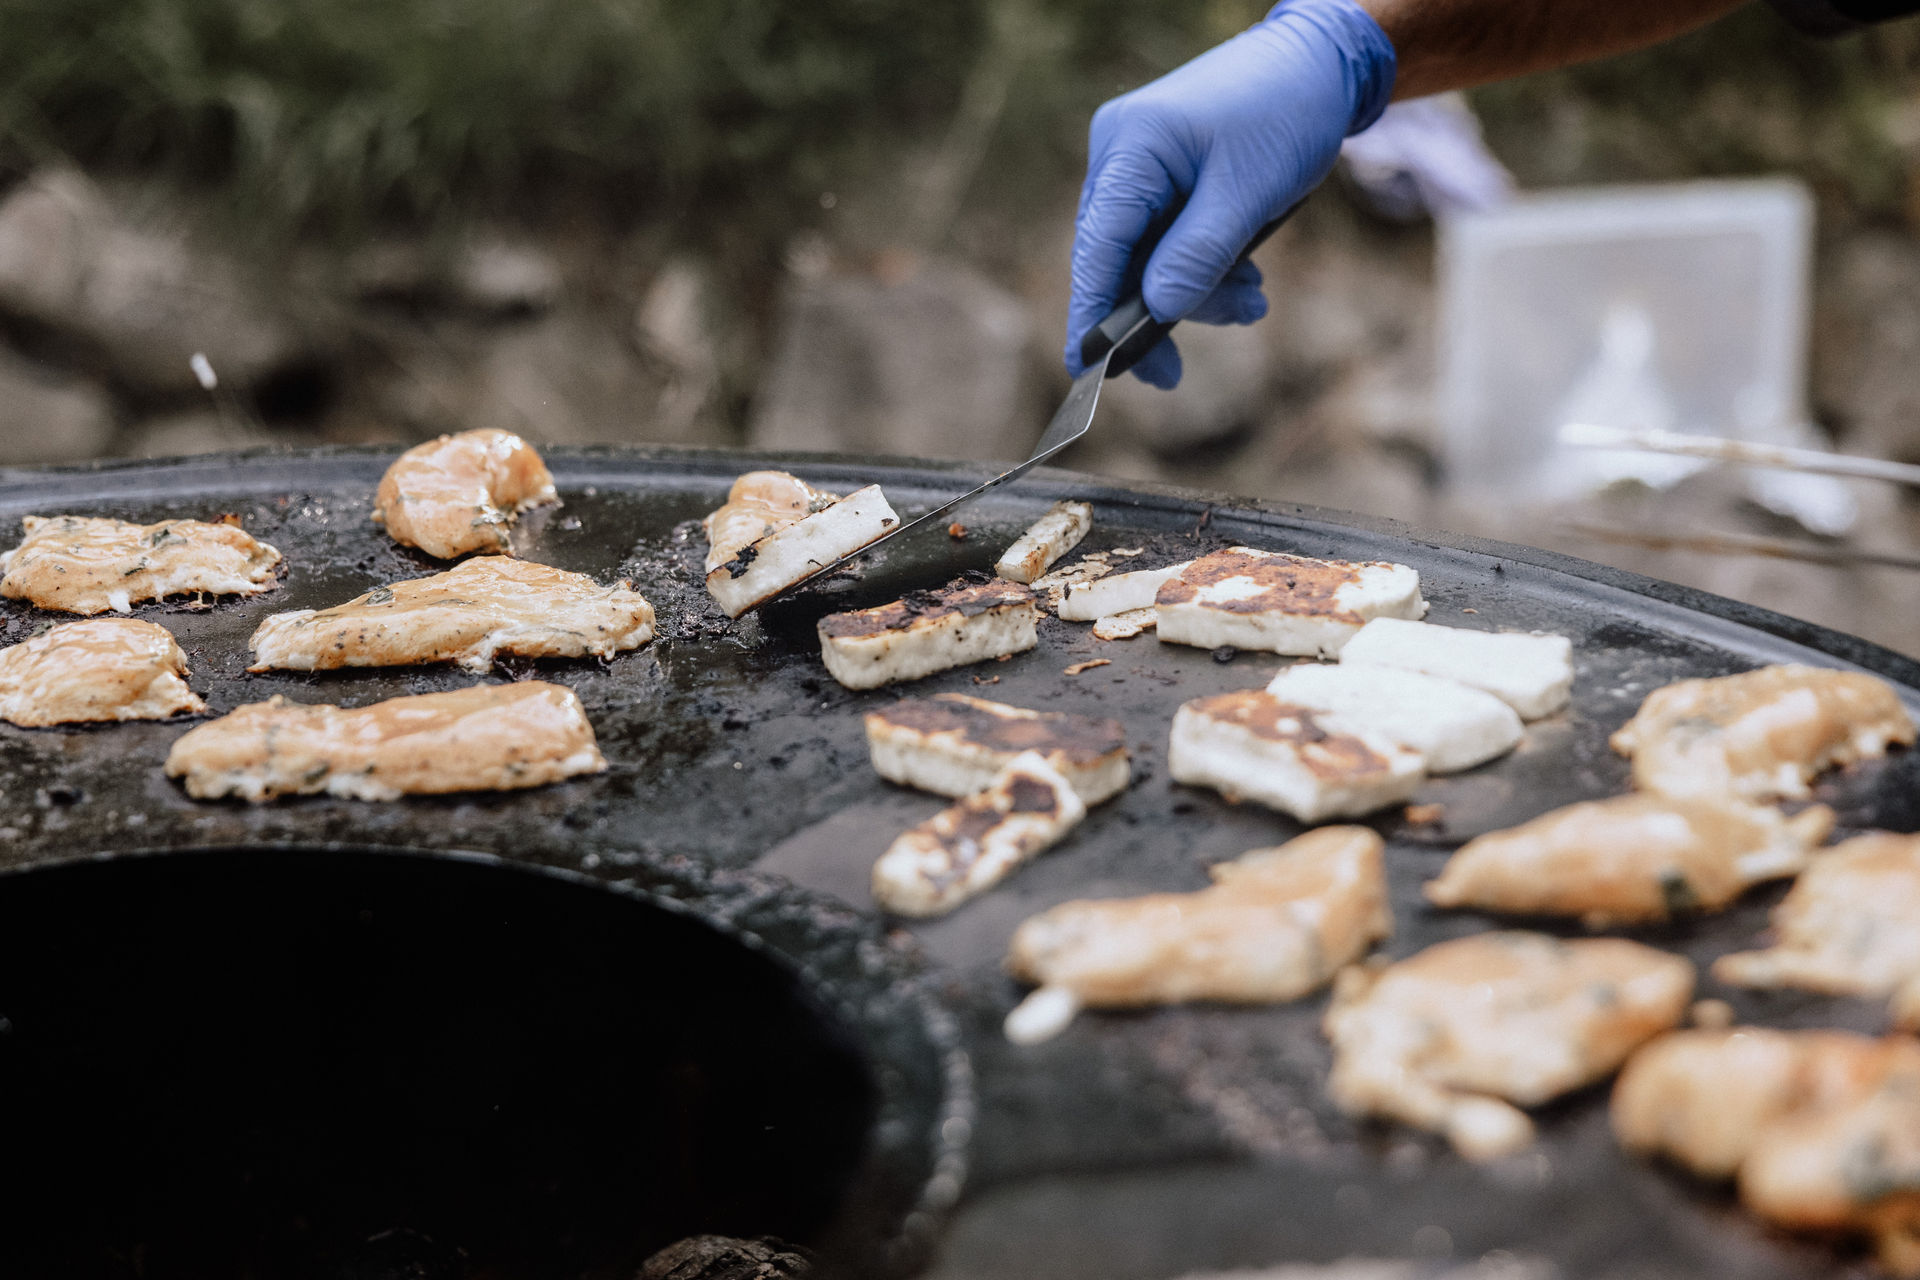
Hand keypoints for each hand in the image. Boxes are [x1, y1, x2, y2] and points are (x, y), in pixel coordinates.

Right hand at [1065, 0, 1395, 387]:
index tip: (1092, 371)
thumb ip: (1198, 257)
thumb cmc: (1287, 114)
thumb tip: (1156, 312)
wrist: (1320, 64)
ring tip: (1254, 300)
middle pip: (1119, 259)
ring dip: (1197, 289)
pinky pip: (1167, 238)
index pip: (1097, 247)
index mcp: (1132, 147)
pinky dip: (1204, 265)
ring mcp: (1139, 164)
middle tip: (1199, 356)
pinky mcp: (1163, 175)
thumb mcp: (1248, 195)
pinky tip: (1244, 275)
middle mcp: (1122, 154)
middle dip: (1164, 308)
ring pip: (1147, 256)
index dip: (1091, 314)